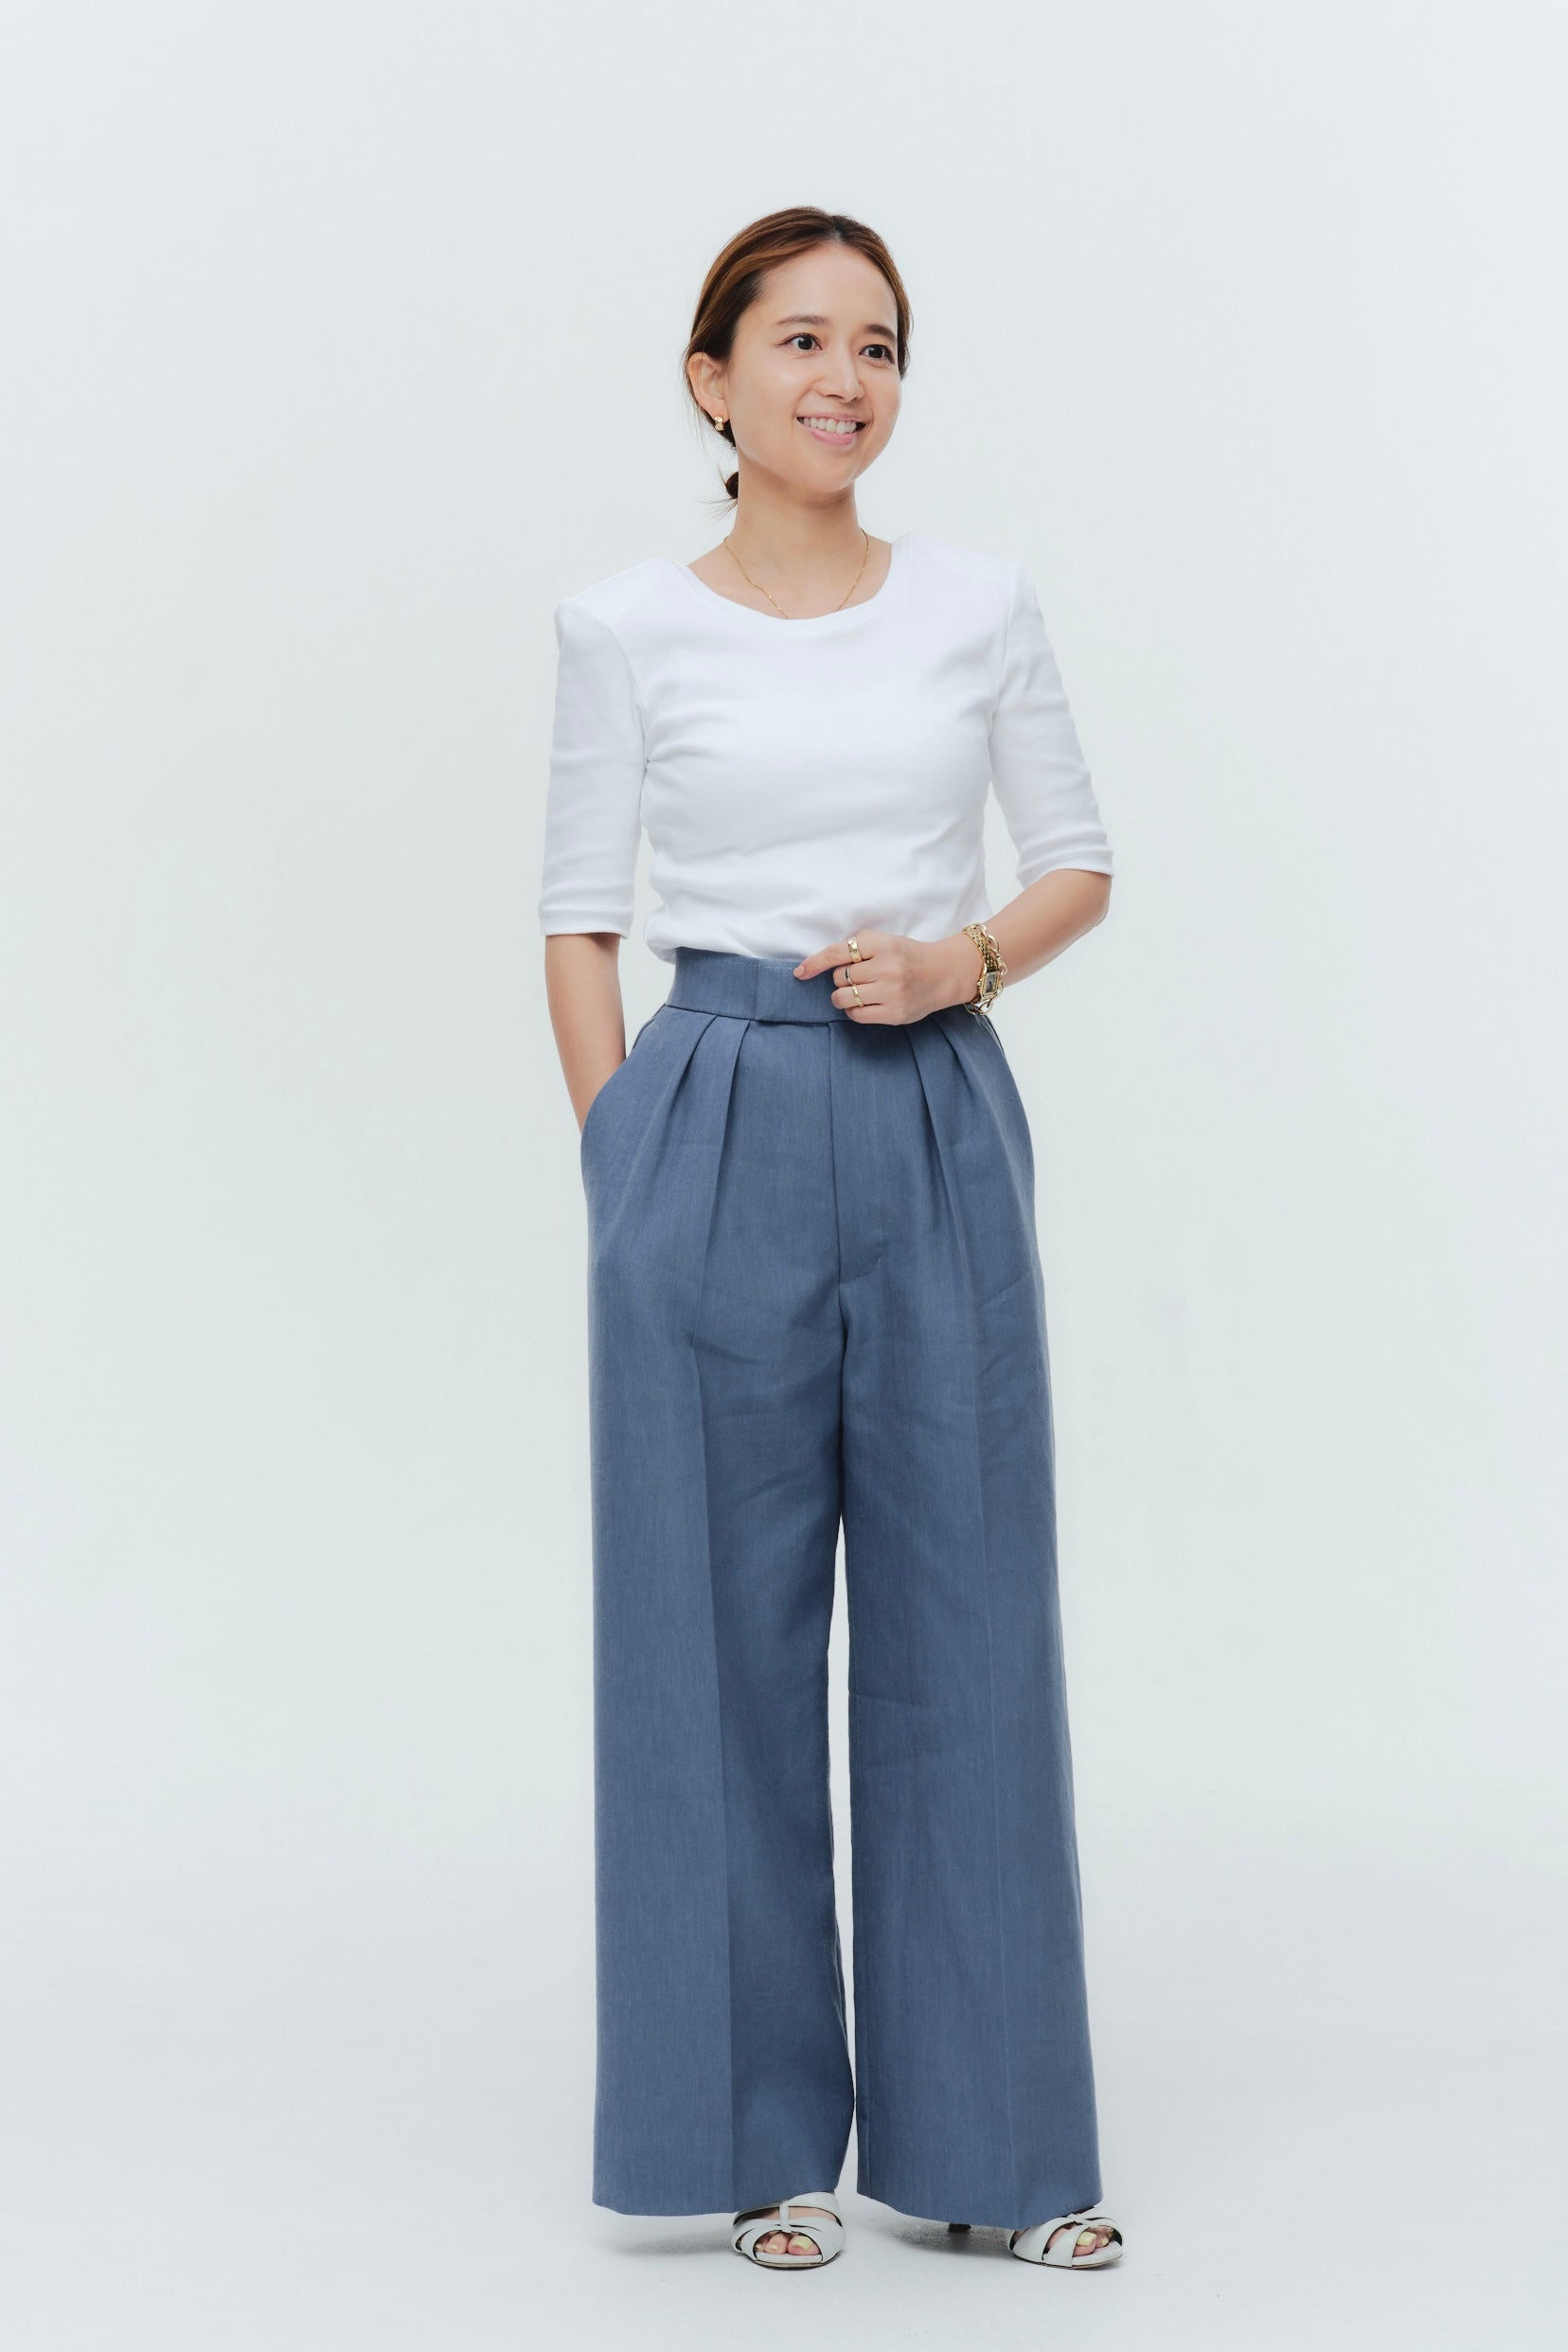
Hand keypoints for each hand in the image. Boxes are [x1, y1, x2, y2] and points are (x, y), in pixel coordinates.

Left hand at [793, 930, 981, 1024]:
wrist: (942, 974)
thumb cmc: (908, 956)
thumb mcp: (886, 940)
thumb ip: (858, 945)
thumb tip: (823, 962)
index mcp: (882, 945)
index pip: (838, 953)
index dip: (815, 963)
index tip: (800, 972)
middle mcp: (887, 967)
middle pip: (840, 977)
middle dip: (841, 978)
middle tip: (858, 977)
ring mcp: (891, 992)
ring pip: (844, 997)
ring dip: (842, 996)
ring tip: (856, 992)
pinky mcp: (894, 1013)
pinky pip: (857, 1015)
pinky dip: (852, 1010)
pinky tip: (863, 1004)